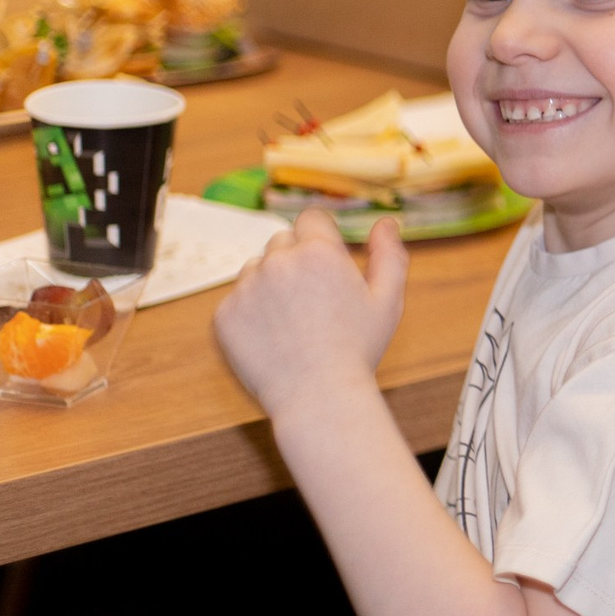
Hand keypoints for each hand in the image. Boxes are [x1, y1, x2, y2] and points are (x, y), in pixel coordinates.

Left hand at [214, 211, 406, 422]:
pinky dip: (251, 313)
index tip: (327, 263)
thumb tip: (386, 222)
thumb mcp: (388, 300)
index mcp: (319, 252)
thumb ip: (389, 254)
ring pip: (256, 268)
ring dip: (271, 282)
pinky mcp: (224, 315)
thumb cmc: (358, 349)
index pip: (311, 219)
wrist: (318, 396)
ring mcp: (246, 288)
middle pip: (282, 241)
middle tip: (314, 300)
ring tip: (293, 321)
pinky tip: (274, 337)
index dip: (321, 238)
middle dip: (296, 260)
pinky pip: (237, 300)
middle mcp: (278, 261)